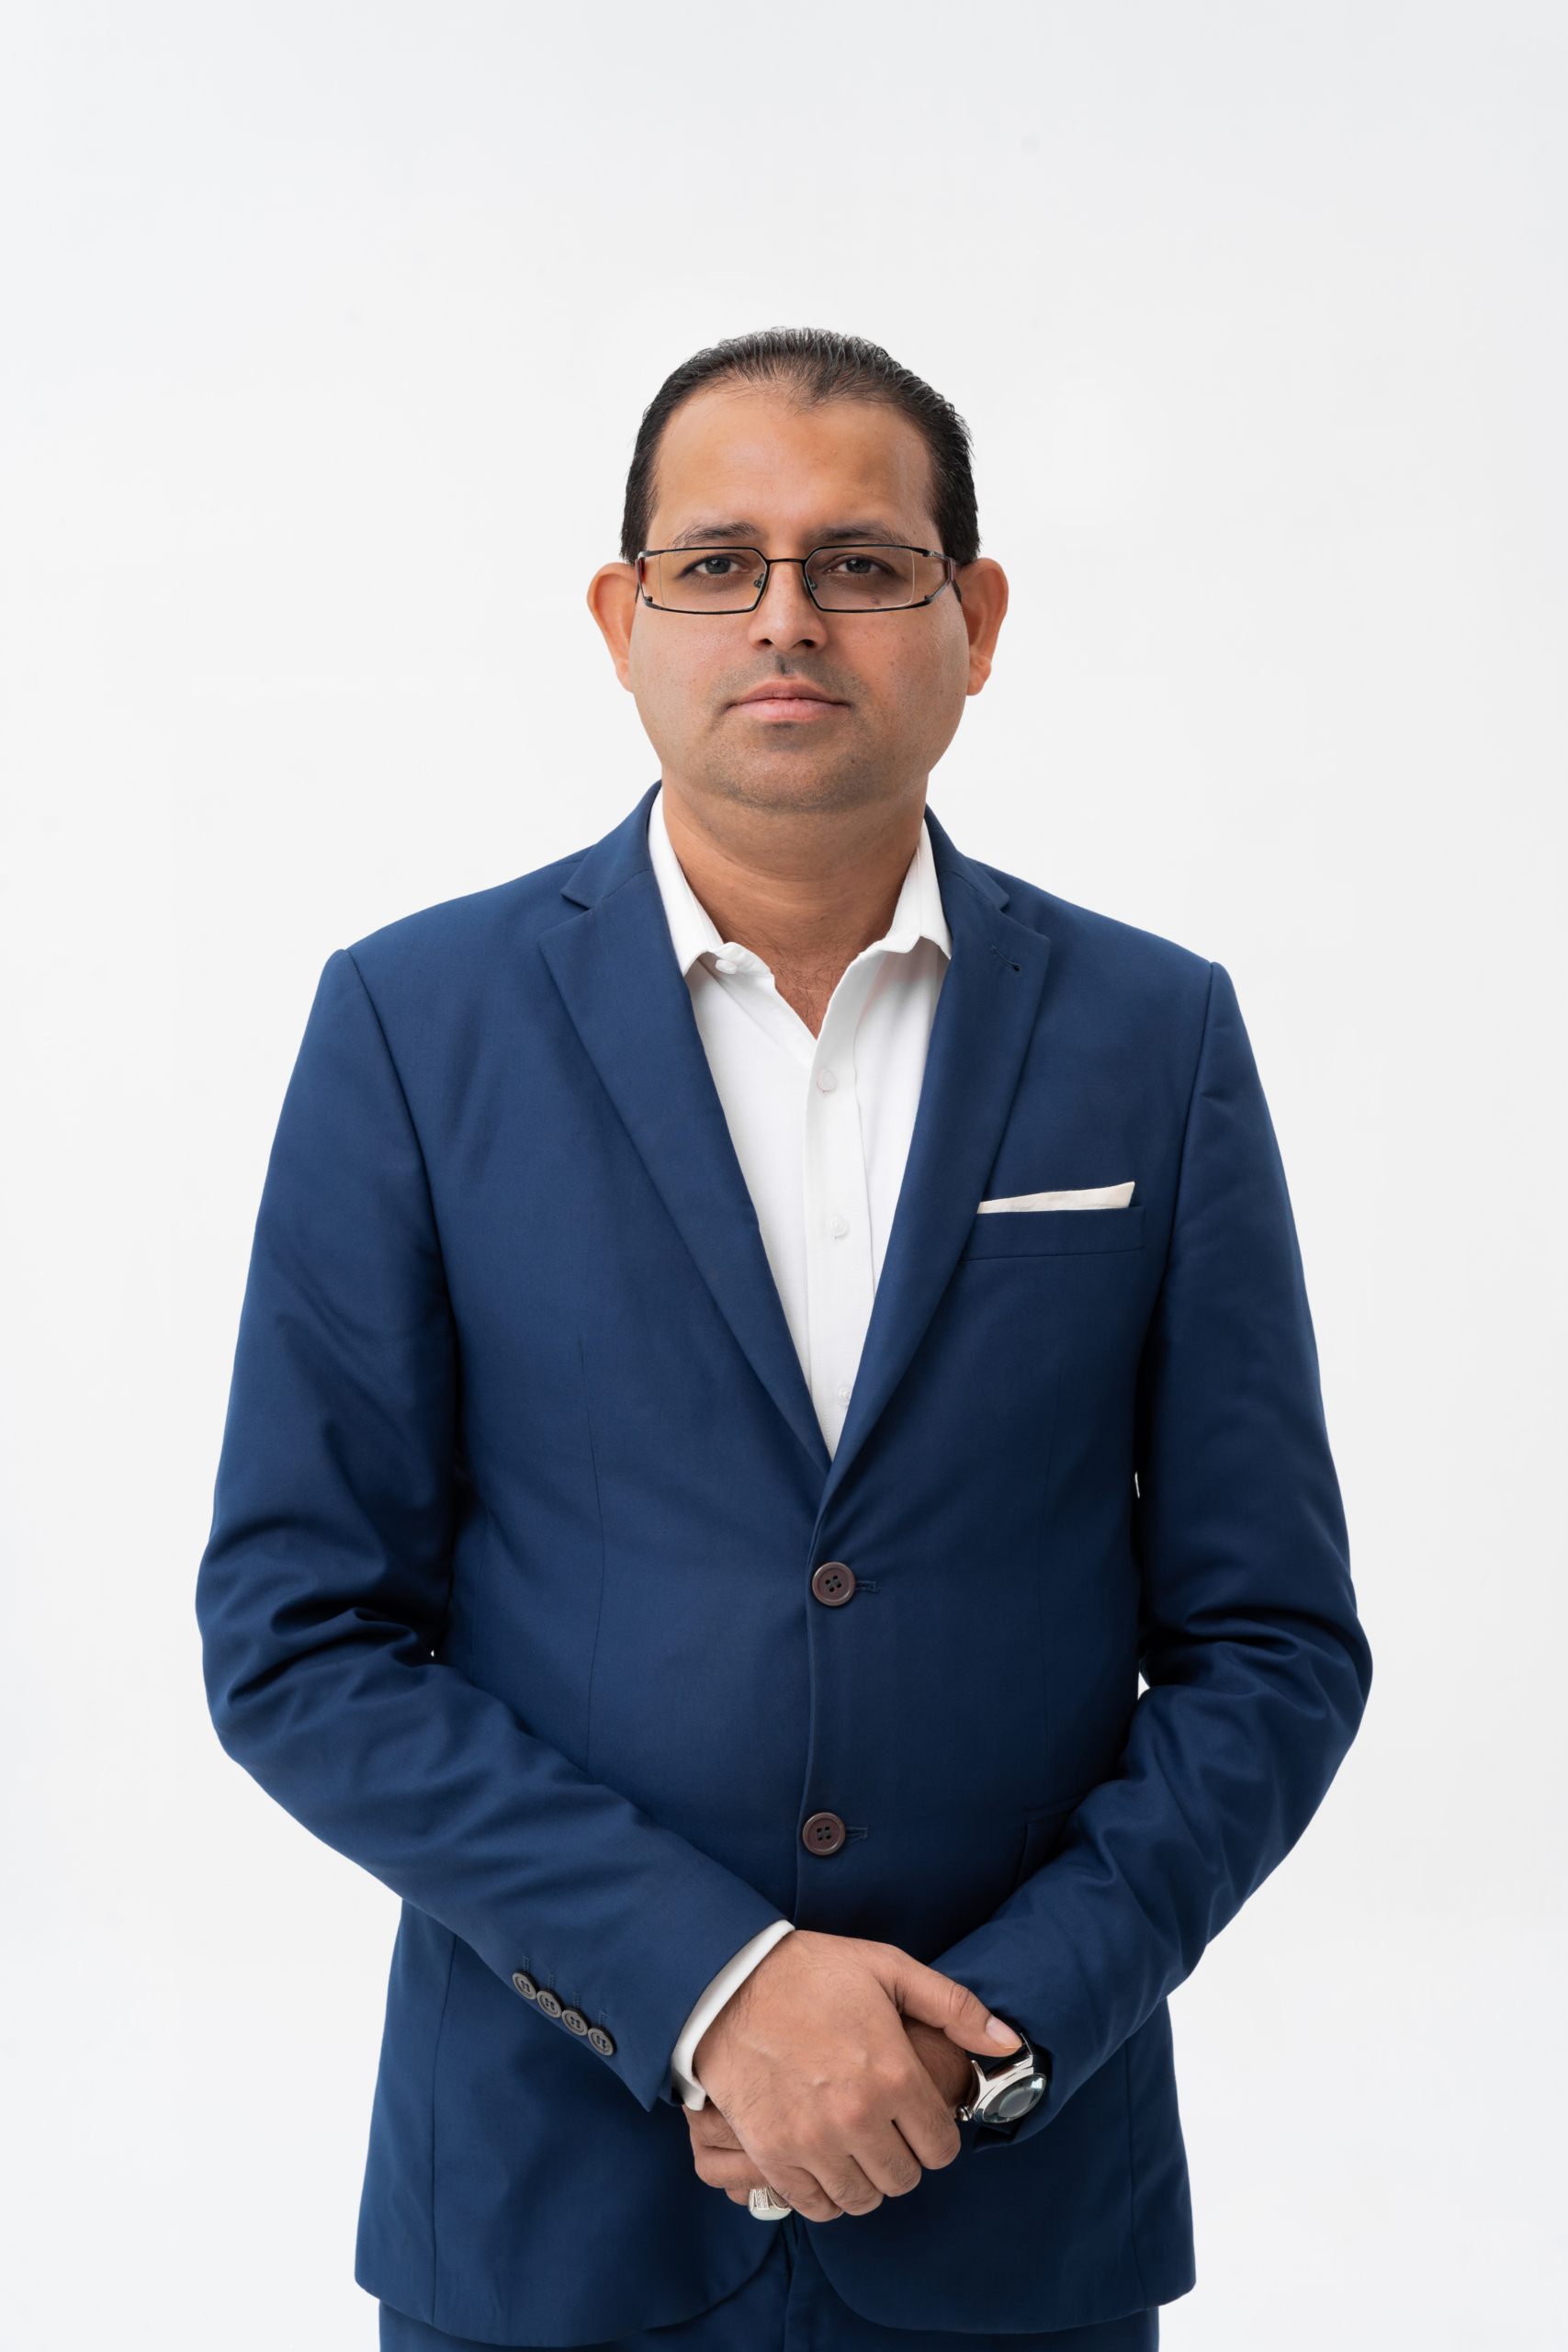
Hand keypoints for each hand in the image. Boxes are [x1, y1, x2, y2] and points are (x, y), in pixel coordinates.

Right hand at [688, 1930, 1017, 2221]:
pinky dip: (827, 2193)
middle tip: (886, 2128)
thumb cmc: (810, 1972)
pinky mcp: (772, 2154)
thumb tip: (1007, 2044)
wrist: (726, 1982)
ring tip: (855, 2144)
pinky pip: (817, 2206)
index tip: (918, 2117)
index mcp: (894, 2073)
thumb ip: (955, 2007)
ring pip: (864, 2198)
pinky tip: (824, 2160)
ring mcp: (812, 2142)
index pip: (942, 2147)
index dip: (935, 2133)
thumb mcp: (888, 1968)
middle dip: (903, 2156)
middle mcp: (858, 2117)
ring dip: (866, 2177)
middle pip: (904, 2178)